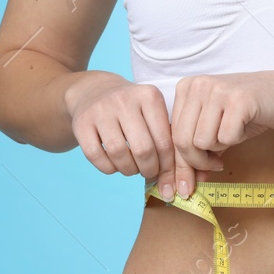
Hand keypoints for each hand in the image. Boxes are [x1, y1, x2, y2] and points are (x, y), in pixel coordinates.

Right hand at [66, 76, 221, 200]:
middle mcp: (124, 100)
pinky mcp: (81, 123)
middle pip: (144, 150)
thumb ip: (171, 143)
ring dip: (129, 171)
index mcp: (149, 96)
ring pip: (120, 154)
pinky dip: (108, 168)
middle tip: (149, 172)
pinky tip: (114, 165)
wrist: (93, 91)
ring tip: (132, 168)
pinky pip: (97, 156)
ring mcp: (100, 110)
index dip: (169, 166)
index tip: (168, 175)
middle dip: (150, 170)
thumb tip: (192, 182)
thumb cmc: (133, 110)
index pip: (166, 141)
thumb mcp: (153, 114)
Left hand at [170, 70, 273, 192]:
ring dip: (217, 151)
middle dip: (197, 163)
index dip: (180, 163)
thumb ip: (197, 147)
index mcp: (187, 87)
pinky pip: (225, 138)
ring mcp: (218, 90)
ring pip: (201, 141)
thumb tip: (182, 181)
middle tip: (215, 166)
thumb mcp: (215, 126)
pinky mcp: (239, 100)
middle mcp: (199, 85)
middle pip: (182, 140)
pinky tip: (244, 129)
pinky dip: (235, 142)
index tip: (187, 184)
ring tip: (231, 139)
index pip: (171, 134)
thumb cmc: (250, 113)